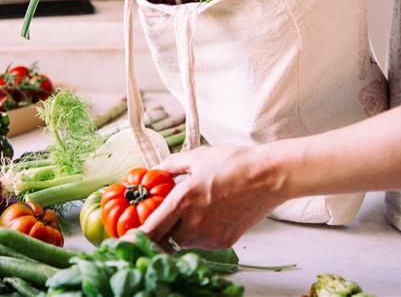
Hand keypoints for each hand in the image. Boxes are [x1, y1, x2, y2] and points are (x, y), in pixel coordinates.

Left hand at [138, 146, 285, 249]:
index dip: (137, 237)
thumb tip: (155, 170)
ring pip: (185, 242)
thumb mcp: (198, 157)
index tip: (130, 238)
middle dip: (163, 231)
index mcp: (183, 200)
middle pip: (166, 240)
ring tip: (195, 211)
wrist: (269, 176)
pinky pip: (203, 244)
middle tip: (167, 218)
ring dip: (182, 232)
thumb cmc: (234, 162)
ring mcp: (211, 235)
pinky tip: (211, 216)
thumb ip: (171, 166)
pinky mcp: (225, 241)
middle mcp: (194, 222)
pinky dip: (200, 234)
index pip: (151, 230)